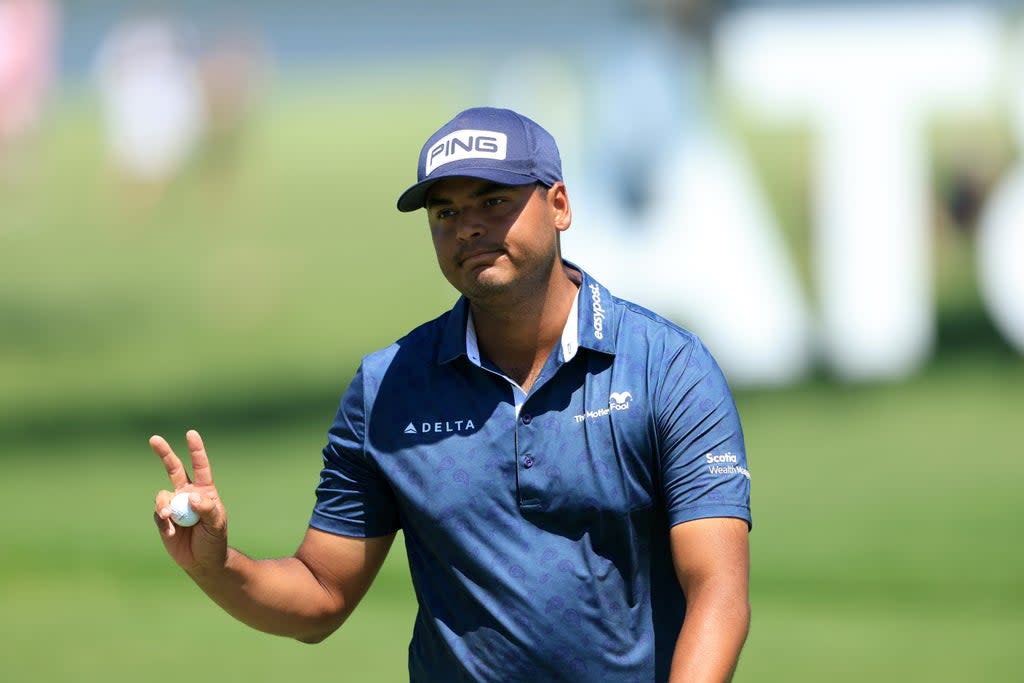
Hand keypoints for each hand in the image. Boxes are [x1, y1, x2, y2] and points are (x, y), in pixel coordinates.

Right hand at [150, 430, 228, 573]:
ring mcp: (174, 505)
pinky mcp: (163, 519)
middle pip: (174, 469)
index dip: (196, 450)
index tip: (191, 433)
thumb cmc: (214, 539)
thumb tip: (192, 497)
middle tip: (154, 438)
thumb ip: (207, 509)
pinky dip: (163, 523)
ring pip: (162, 496)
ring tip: (170, 519)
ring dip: (165, 506)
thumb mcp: (216, 524)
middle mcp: (187, 493)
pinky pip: (159, 515)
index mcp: (204, 490)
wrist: (202, 560)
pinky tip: (170, 533)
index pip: (200, 466)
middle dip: (164, 453)